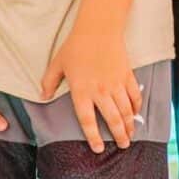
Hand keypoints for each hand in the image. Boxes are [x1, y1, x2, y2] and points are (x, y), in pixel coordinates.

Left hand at [40, 25, 141, 153]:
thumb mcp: (57, 64)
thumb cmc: (75, 47)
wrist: (98, 30)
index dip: (93, 136)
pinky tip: (136, 113)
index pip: (87, 120)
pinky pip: (135, 96)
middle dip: (119, 135)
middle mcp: (100, 91)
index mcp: (81, 91)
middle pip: (112, 119)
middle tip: (122, 146)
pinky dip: (136, 107)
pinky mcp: (127, 76)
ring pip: (126, 111)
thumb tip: (42, 96)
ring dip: (129, 125)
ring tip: (130, 135)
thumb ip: (49, 82)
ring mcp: (116, 84)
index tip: (98, 148)